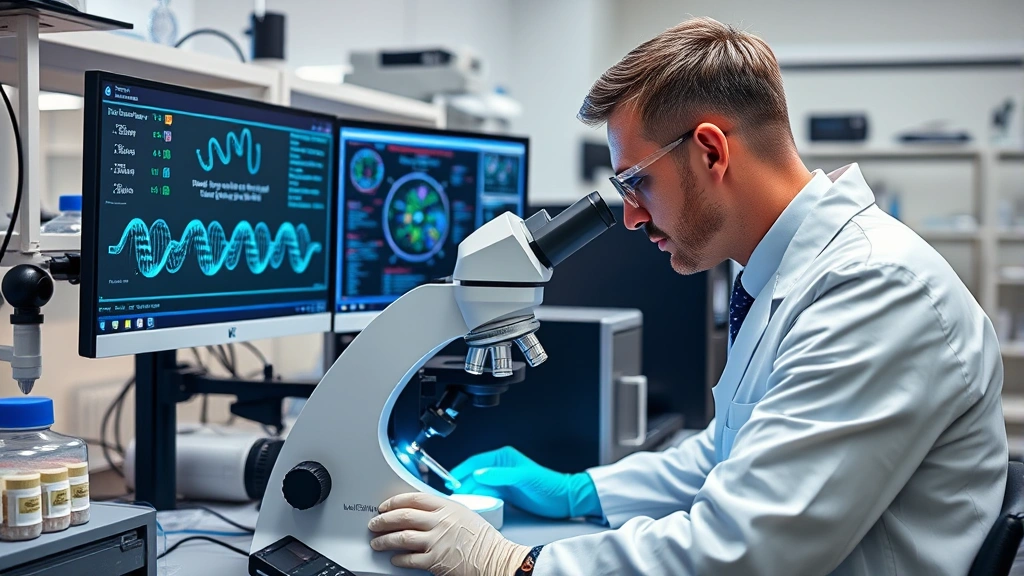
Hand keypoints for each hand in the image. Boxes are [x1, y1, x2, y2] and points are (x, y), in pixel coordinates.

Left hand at [368, 492, 529, 575]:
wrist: (495, 559)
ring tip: (377, 542)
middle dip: (384, 520)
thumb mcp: (464, 514)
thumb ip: (444, 512)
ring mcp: (436, 541)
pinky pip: (409, 559)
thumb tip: (423, 513)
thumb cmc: (484, 540)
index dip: (395, 501)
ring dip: (385, 540)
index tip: (385, 506)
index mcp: (447, 507)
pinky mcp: (435, 561)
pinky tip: (394, 559)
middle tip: (375, 523)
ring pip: (402, 537)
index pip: (414, 499)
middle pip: (403, 516)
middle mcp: (440, 522)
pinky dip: (399, 559)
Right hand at [449, 446, 601, 518]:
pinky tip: (474, 507)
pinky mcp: (505, 493)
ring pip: (478, 486)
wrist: (564, 499)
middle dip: (462, 485)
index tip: (450, 481)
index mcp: (503, 457)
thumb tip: (478, 474)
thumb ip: (500, 475)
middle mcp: (500, 467)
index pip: (475, 463)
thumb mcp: (523, 478)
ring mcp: (502, 481)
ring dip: (469, 494)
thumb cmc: (548, 484)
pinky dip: (478, 500)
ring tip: (459, 504)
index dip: (461, 472)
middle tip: (452, 497)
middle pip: (474, 475)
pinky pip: (486, 495)